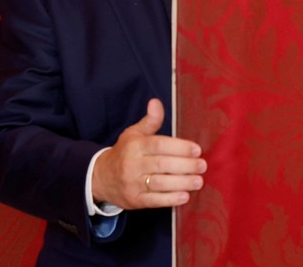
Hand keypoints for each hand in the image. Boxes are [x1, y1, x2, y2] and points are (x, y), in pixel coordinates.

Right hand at [92, 98, 206, 209]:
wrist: (100, 177)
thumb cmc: (124, 153)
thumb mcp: (133, 133)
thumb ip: (150, 120)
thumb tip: (156, 102)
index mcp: (135, 146)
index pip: (159, 145)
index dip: (179, 147)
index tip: (197, 149)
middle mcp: (133, 164)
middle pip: (162, 165)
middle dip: (185, 165)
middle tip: (202, 165)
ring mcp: (133, 183)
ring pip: (160, 184)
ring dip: (182, 183)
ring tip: (199, 181)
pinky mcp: (135, 200)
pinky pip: (155, 201)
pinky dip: (171, 199)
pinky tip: (185, 196)